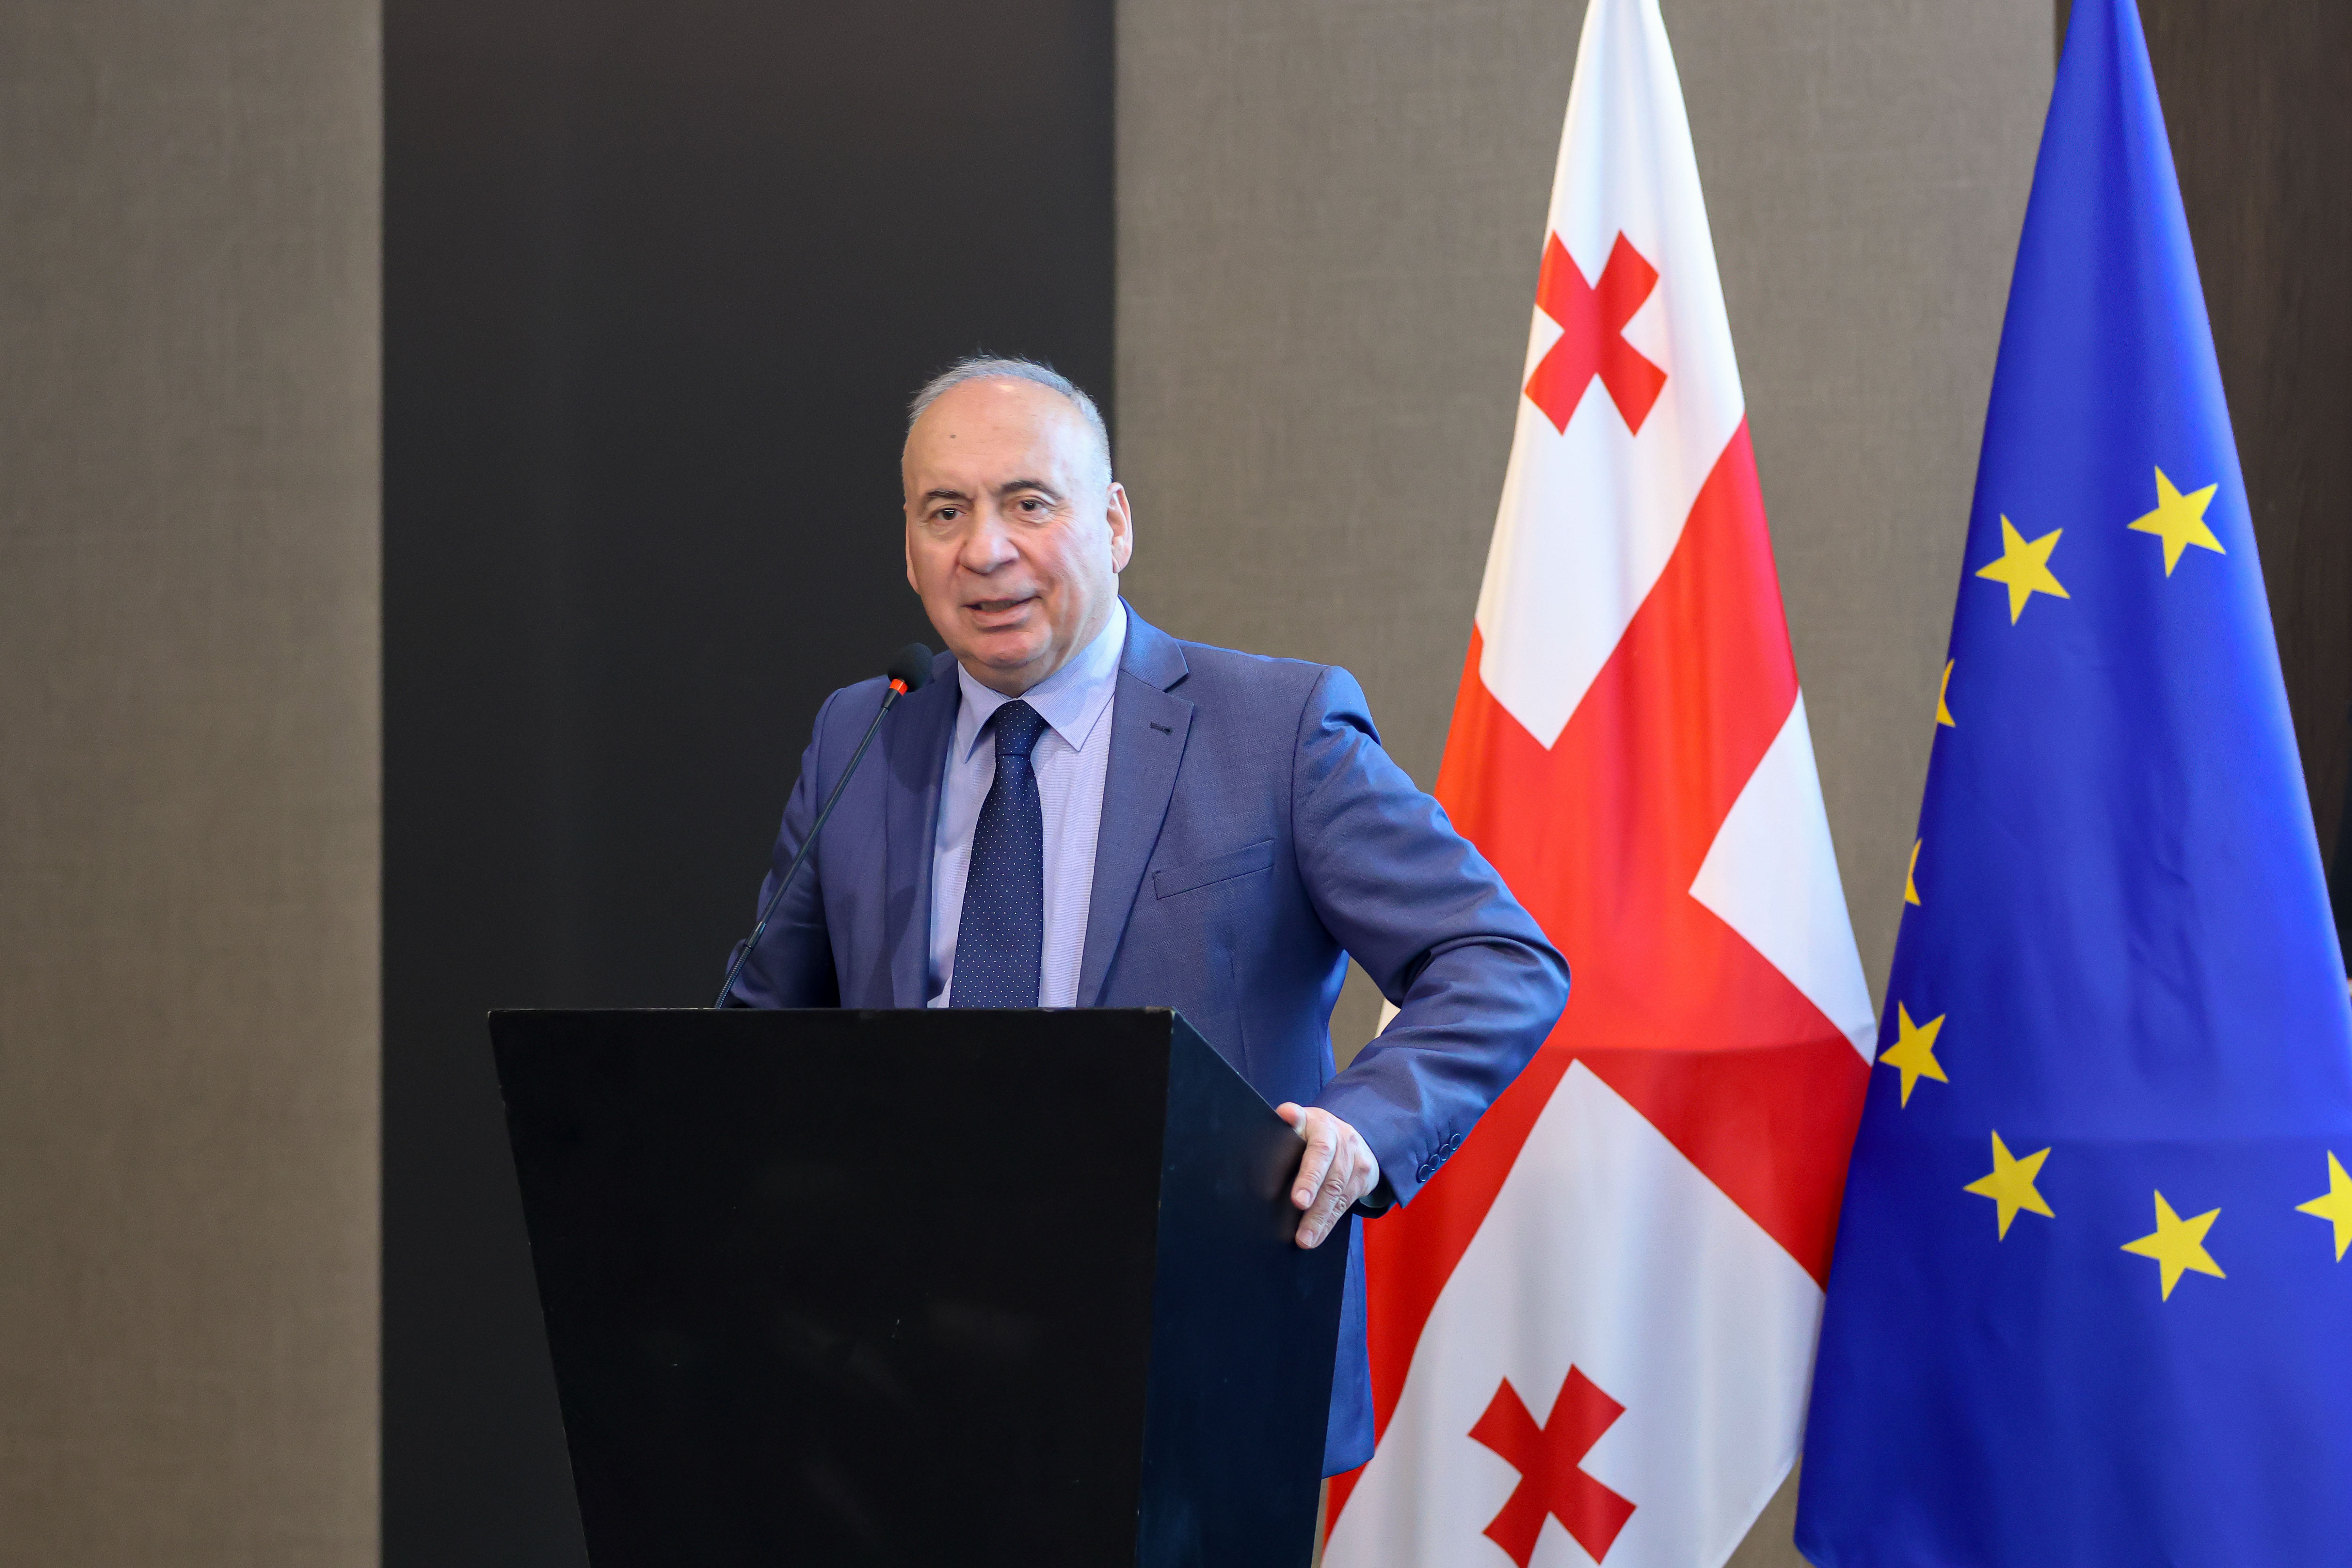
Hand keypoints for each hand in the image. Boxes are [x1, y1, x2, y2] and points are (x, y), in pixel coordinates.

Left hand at [1275, 1103, 1379, 1249]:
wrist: (1347, 1133)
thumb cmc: (1310, 1132)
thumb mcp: (1300, 1122)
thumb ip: (1290, 1121)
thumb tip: (1285, 1114)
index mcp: (1322, 1125)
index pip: (1319, 1151)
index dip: (1310, 1176)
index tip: (1297, 1200)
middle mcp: (1343, 1139)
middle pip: (1331, 1177)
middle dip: (1315, 1207)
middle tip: (1300, 1232)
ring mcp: (1357, 1158)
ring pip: (1339, 1193)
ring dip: (1322, 1219)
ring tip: (1305, 1240)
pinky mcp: (1365, 1176)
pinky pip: (1346, 1202)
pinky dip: (1330, 1222)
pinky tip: (1318, 1235)